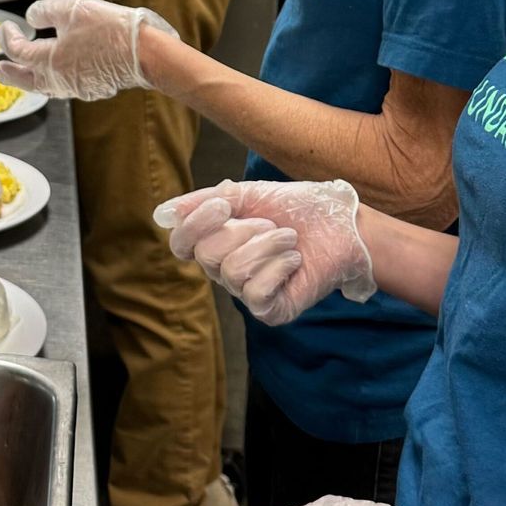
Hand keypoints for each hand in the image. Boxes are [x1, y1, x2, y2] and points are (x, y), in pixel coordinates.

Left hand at [0, 0, 173, 100]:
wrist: (143, 53)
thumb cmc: (109, 29)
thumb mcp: (72, 9)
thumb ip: (46, 11)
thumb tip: (31, 17)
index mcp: (47, 60)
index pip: (17, 52)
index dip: (7, 38)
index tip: (7, 27)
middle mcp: (56, 80)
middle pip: (23, 79)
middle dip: (7, 73)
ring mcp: (74, 88)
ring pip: (42, 86)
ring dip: (27, 78)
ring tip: (22, 73)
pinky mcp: (90, 89)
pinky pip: (61, 87)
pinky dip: (50, 79)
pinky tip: (56, 72)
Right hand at [154, 177, 373, 324]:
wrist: (343, 225)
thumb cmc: (298, 208)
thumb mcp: (248, 194)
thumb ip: (206, 201)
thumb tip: (163, 214)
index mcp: (217, 241)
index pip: (182, 243)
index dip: (196, 225)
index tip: (224, 206)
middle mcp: (226, 270)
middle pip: (207, 255)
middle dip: (244, 232)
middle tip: (272, 224)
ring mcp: (247, 292)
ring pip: (232, 272)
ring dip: (267, 246)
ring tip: (289, 239)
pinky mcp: (270, 310)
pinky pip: (255, 294)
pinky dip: (278, 269)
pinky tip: (295, 261)